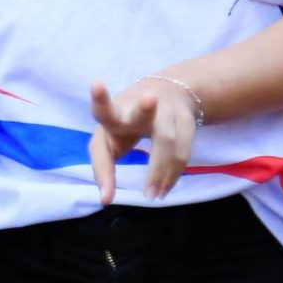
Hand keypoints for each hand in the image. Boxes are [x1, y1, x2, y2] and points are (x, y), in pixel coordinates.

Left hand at [89, 76, 199, 202]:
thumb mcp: (109, 138)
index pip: (104, 109)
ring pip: (167, 139)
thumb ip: (103, 166)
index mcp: (115, 111)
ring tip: (152, 196)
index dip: (100, 99)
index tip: (97, 83)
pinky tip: (164, 190)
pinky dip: (172, 175)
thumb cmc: (126, 122)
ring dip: (159, 169)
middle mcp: (140, 108)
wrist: (167, 92)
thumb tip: (105, 200)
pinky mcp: (185, 121)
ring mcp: (166, 113)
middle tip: (149, 99)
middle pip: (144, 111)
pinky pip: (181, 152)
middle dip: (146, 107)